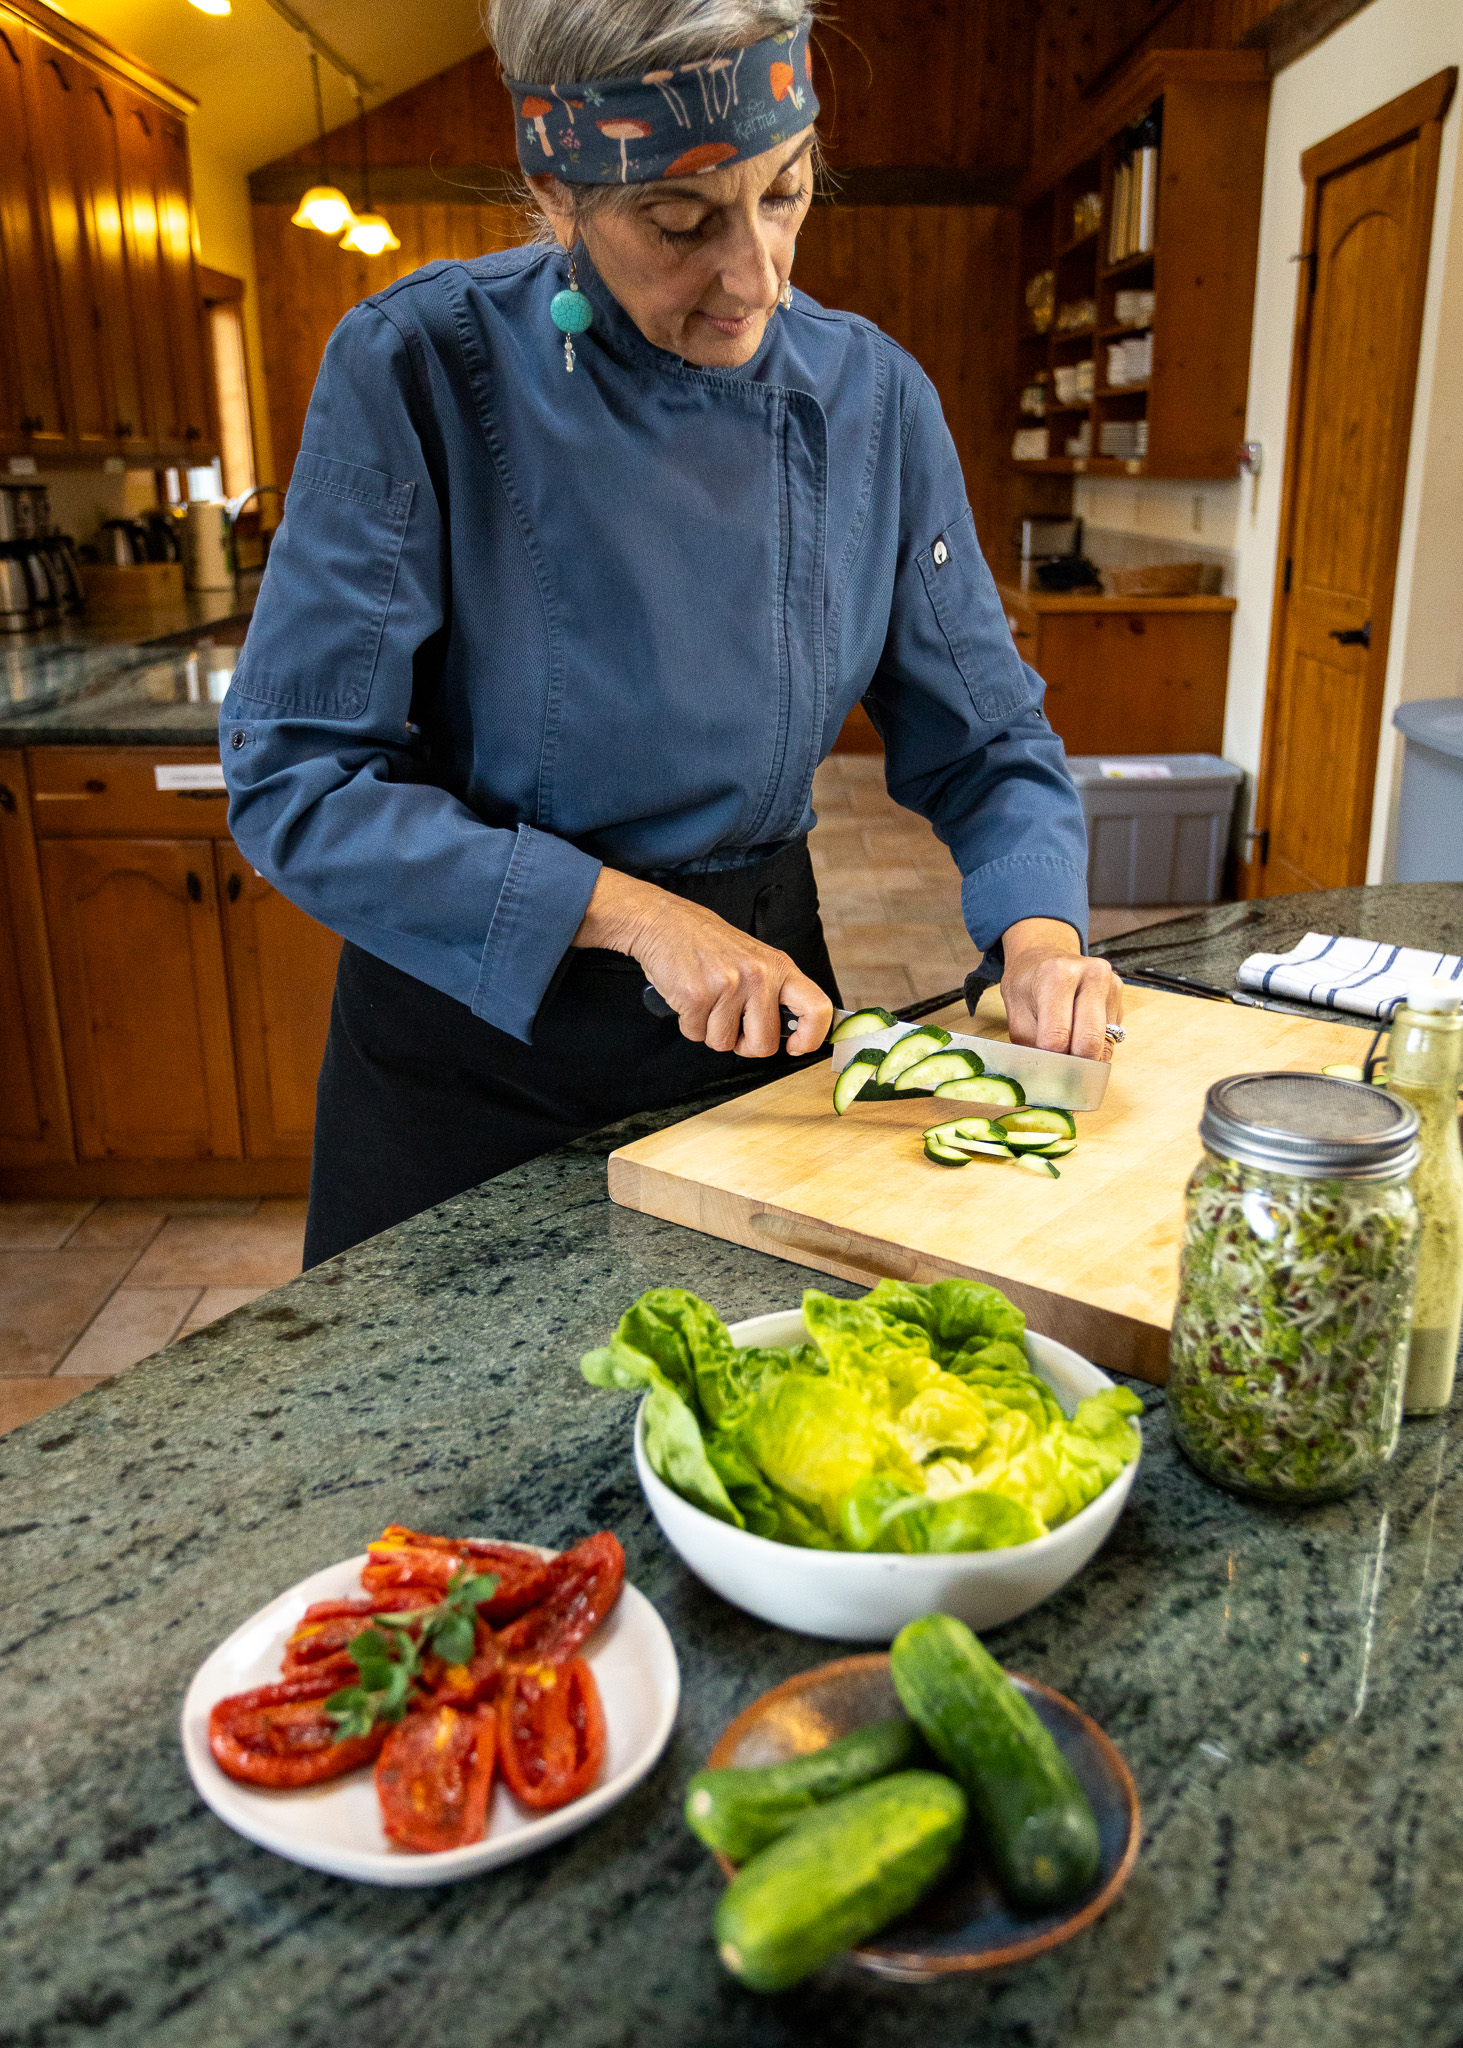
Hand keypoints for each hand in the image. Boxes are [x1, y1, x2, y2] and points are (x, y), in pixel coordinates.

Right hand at [573, 868, 833, 1057]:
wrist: (664, 922)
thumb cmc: (708, 944)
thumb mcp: (754, 959)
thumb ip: (774, 992)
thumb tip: (792, 1035)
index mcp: (779, 967)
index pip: (817, 1009)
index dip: (811, 1038)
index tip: (796, 1047)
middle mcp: (759, 976)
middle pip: (764, 1045)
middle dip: (744, 1044)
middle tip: (731, 1024)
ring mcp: (728, 986)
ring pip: (724, 1043)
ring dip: (710, 1031)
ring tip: (705, 999)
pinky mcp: (697, 996)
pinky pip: (696, 1034)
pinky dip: (689, 1023)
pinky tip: (687, 997)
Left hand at [998, 918, 1123, 1062]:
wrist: (1044, 955)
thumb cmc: (1027, 982)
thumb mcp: (1014, 1009)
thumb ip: (1028, 1042)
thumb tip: (1044, 1076)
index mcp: (1058, 975)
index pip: (1057, 1037)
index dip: (1049, 1061)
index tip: (1043, 1071)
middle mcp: (1091, 975)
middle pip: (1089, 1042)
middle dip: (1073, 1066)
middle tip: (1059, 1074)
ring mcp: (1111, 984)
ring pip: (1104, 1044)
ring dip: (1085, 1058)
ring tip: (1066, 1052)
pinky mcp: (1120, 995)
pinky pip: (1111, 1037)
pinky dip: (1094, 1047)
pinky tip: (1078, 1035)